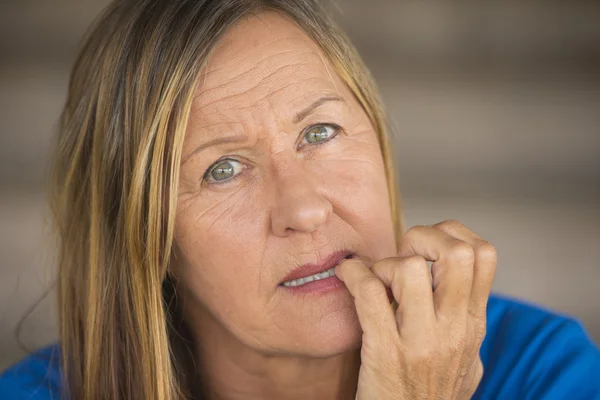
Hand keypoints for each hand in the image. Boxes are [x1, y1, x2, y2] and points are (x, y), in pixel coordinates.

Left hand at [336, 220, 496, 399]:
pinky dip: (352, 274)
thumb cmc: (431, 394)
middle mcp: (454, 328)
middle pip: (457, 253)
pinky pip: (368, 292)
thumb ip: (464, 324)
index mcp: (473, 323)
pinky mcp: (385, 351)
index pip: (484, 254)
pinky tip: (346, 277)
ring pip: (409, 269)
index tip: (428, 245)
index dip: (454, 233)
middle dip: (424, 236)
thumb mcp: (465, 360)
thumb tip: (462, 288)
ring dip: (385, 263)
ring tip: (376, 277)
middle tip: (403, 252)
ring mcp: (420, 340)